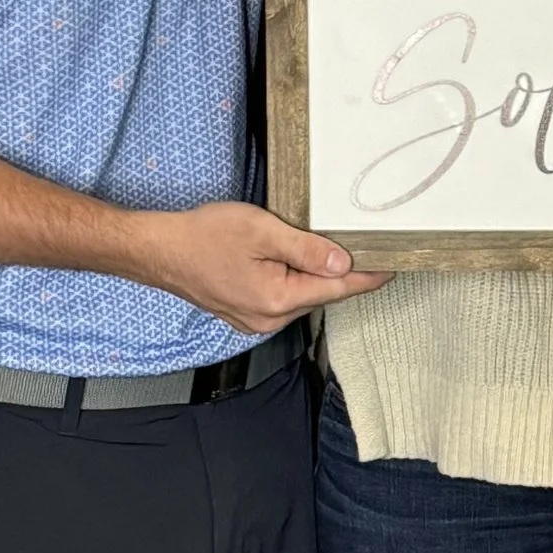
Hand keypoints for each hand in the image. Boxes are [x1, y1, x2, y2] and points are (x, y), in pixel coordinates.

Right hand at [127, 202, 388, 333]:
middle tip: (367, 246)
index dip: (369, 276)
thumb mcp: (261, 232)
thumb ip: (306, 249)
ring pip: (302, 296)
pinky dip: (294, 281)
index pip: (338, 288)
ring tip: (331, 249)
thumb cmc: (203, 237)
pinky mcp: (244, 314)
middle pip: (322, 293)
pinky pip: (282, 298)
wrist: (158, 251)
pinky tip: (294, 261)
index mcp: (278, 300)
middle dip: (344, 273)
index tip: (394, 265)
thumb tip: (344, 263)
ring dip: (316, 275)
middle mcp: (269, 319)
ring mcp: (255, 320)